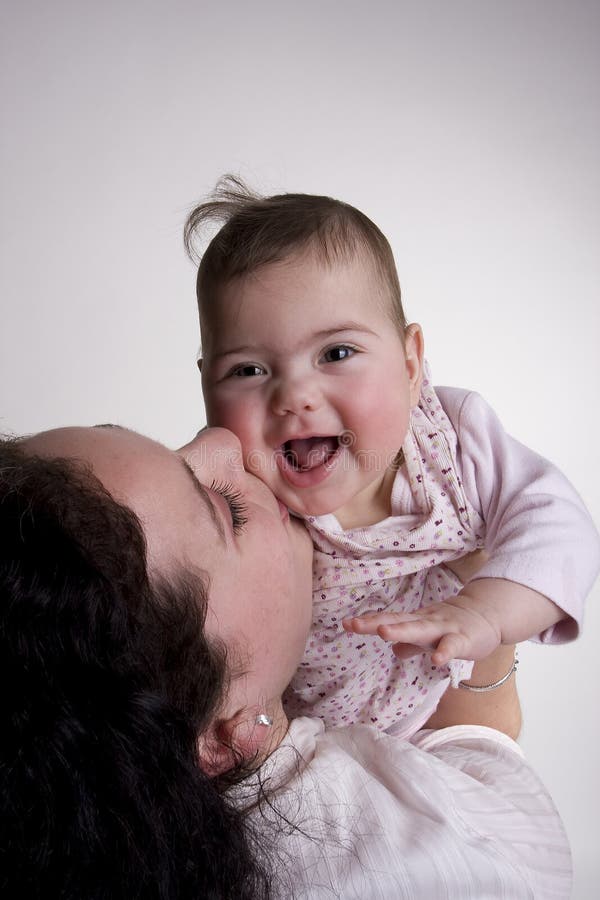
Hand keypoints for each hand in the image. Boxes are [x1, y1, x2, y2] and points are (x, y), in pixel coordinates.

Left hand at [342, 594, 502, 665]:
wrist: (489, 615)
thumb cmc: (455, 626)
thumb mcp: (430, 634)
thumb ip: (412, 644)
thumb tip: (393, 651)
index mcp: (417, 622)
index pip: (390, 620)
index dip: (369, 622)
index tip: (346, 624)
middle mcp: (427, 622)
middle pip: (399, 622)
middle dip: (376, 624)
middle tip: (354, 625)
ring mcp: (446, 629)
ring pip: (422, 630)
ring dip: (403, 631)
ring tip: (384, 634)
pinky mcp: (464, 640)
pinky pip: (453, 646)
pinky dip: (445, 652)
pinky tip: (436, 661)